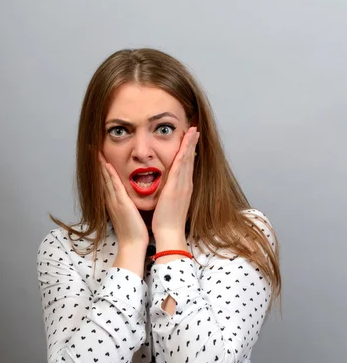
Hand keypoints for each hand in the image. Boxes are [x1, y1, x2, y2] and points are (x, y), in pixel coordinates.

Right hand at [98, 152, 148, 249]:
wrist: (133, 245)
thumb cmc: (134, 232)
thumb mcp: (129, 215)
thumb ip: (127, 205)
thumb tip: (129, 198)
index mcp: (113, 202)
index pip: (105, 181)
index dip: (101, 168)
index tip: (99, 156)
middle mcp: (111, 200)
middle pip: (102, 178)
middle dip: (97, 163)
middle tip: (91, 148)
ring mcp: (115, 202)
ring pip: (106, 179)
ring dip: (101, 165)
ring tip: (95, 151)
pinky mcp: (121, 204)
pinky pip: (114, 186)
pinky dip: (110, 175)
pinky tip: (107, 165)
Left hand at [151, 127, 198, 241]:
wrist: (170, 233)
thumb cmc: (167, 221)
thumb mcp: (170, 204)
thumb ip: (170, 194)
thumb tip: (168, 188)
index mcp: (183, 188)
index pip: (187, 166)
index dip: (189, 151)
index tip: (191, 140)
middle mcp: (186, 185)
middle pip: (190, 160)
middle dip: (192, 144)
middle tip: (195, 129)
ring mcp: (182, 186)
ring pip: (187, 161)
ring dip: (190, 145)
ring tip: (193, 131)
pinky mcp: (176, 188)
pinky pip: (180, 168)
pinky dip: (183, 156)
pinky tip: (186, 146)